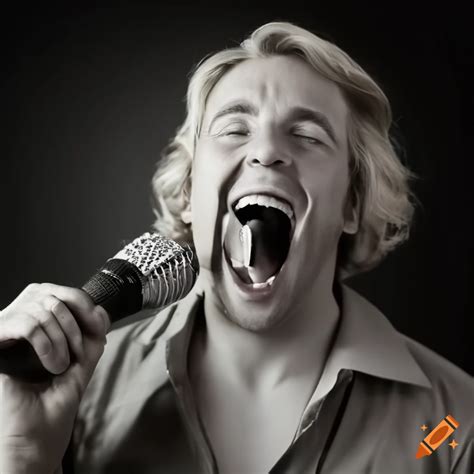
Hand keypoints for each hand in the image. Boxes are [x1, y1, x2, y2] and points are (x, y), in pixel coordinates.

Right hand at [0, 283, 109, 473]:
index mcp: (36, 333)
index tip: (98, 325)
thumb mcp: (80, 366)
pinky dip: (48, 342)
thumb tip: (101, 311)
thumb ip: (90, 339)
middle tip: (79, 350)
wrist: (35, 443)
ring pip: (42, 309)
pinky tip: (51, 365)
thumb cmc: (54, 410)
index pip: (59, 296)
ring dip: (64, 336)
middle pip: (52, 295)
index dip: (83, 303)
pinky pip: (27, 324)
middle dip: (77, 319)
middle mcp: (18, 331)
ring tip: (62, 364)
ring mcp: (6, 339)